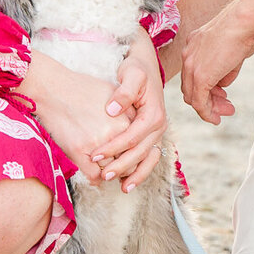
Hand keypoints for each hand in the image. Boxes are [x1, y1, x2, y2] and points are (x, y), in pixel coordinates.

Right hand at [20, 54, 130, 179]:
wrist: (53, 89)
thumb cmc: (81, 89)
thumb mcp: (113, 93)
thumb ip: (129, 111)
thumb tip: (137, 127)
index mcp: (126, 121)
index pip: (139, 148)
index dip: (133, 154)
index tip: (126, 156)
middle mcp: (115, 134)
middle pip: (128, 163)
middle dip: (122, 166)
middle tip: (115, 165)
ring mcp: (97, 144)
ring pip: (111, 171)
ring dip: (108, 172)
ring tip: (102, 167)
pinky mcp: (78, 152)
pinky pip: (94, 176)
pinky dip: (95, 178)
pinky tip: (91, 170)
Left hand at [91, 32, 167, 191]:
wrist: (146, 65)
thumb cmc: (136, 70)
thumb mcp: (131, 75)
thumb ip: (123, 93)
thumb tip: (111, 111)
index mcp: (153, 114)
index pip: (132, 137)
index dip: (113, 148)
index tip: (95, 155)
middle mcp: (159, 126)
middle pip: (141, 152)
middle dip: (122, 166)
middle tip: (103, 176)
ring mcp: (157, 132)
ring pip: (149, 159)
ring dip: (136, 175)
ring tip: (121, 188)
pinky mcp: (152, 134)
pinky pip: (149, 156)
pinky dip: (140, 170)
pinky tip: (128, 180)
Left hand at [180, 3, 253, 124]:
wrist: (243, 20)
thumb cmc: (243, 29)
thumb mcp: (231, 51)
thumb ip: (224, 69)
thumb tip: (223, 83)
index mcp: (194, 45)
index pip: (193, 73)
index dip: (207, 87)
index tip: (222, 94)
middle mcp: (188, 55)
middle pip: (191, 86)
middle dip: (208, 99)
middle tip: (225, 107)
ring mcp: (191, 66)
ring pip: (193, 96)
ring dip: (209, 108)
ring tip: (225, 113)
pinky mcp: (200, 76)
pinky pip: (199, 101)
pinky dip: (207, 113)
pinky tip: (216, 118)